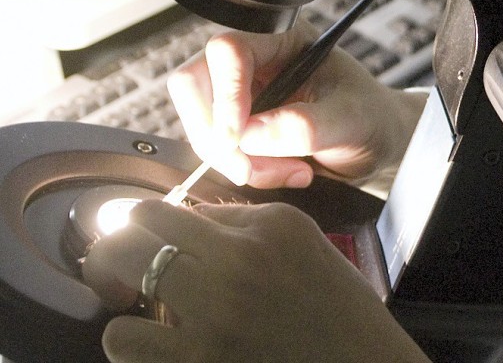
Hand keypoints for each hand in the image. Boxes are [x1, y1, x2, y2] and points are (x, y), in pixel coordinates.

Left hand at [82, 200, 429, 362]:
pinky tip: (151, 339)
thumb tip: (184, 217)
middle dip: (115, 249)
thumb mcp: (301, 237)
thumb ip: (241, 220)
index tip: (145, 231)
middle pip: (131, 240)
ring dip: (120, 295)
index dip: (143, 220)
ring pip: (119, 290)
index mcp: (262, 231)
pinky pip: (127, 344)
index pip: (167, 210)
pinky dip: (129, 340)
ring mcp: (214, 322)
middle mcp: (234, 267)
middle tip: (123, 262)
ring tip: (138, 305)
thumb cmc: (335, 302)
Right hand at [167, 22, 426, 188]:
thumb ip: (306, 126)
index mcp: (282, 37)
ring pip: (199, 123)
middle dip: (221, 137)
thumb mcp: (351, 121)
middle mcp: (252, 58)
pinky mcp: (233, 122)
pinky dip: (243, 169)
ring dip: (236, 160)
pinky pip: (213, 148)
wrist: (374, 141)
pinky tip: (283, 172)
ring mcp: (238, 90)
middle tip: (259, 167)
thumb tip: (249, 135)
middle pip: (194, 85)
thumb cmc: (369, 117)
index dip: (226, 94)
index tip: (239, 138)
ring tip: (291, 171)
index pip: (228, 50)